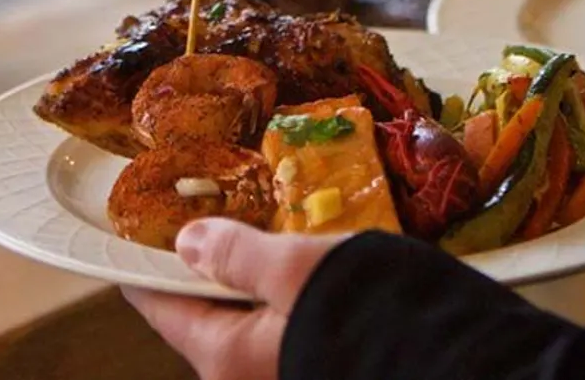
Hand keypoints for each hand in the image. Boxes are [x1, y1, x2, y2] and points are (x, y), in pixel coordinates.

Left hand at [123, 219, 348, 379]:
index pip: (162, 308)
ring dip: (245, 281)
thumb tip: (187, 242)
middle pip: (203, 317)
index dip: (144, 268)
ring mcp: (279, 374)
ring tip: (251, 235)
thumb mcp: (294, 269)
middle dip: (201, 271)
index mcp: (226, 358)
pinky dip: (277, 297)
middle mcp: (244, 378)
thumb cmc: (363, 313)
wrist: (453, 366)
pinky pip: (278, 329)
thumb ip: (237, 254)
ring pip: (244, 323)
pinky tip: (295, 267)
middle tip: (201, 221)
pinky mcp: (313, 366)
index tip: (131, 237)